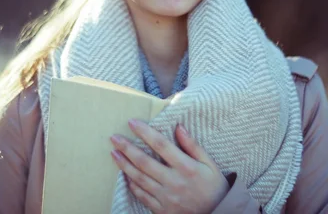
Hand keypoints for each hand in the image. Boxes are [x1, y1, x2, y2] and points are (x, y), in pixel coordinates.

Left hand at [110, 119, 228, 213]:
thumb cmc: (214, 186)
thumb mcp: (209, 163)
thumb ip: (193, 145)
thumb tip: (178, 126)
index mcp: (186, 167)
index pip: (161, 145)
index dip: (145, 132)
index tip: (132, 123)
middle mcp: (174, 181)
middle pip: (144, 161)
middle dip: (127, 148)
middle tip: (114, 138)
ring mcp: (166, 197)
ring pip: (139, 179)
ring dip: (124, 165)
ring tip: (114, 153)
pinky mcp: (162, 210)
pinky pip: (143, 196)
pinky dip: (132, 185)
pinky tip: (125, 175)